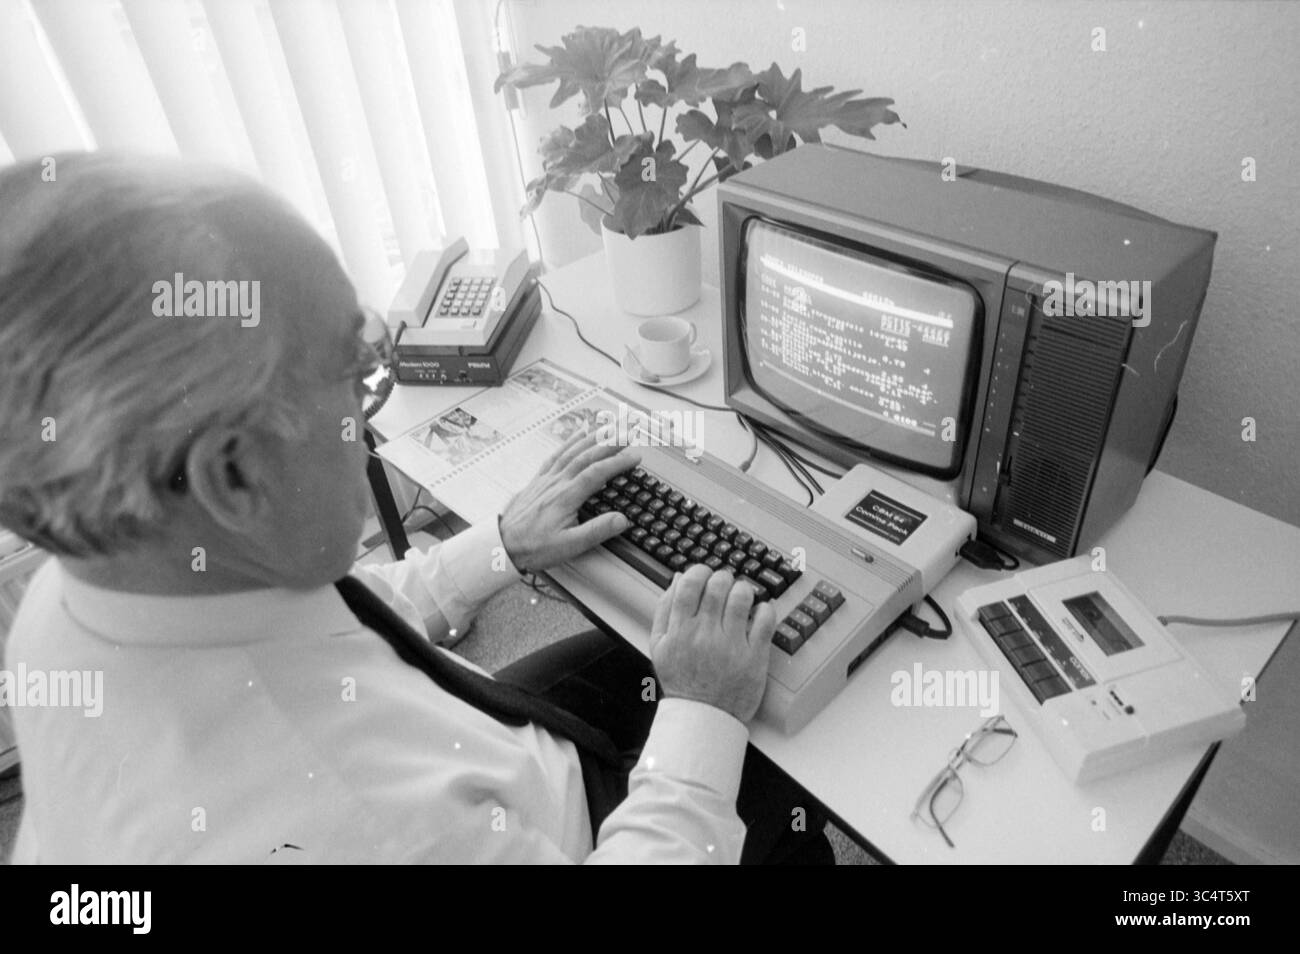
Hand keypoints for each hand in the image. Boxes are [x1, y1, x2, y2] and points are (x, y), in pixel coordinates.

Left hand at [498, 429, 639, 573]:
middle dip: (610, 442)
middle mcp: (557, 483)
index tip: (635, 457)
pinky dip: (570, 442)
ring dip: (592, 437)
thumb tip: (621, 520)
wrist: (501, 545)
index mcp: (566, 496)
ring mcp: (547, 479)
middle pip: (587, 455)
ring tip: (608, 427)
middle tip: (628, 433)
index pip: (597, 472)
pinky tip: (578, 434)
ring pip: (572, 451)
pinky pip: (556, 454)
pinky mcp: (539, 480)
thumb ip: (596, 531)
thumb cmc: (533, 547)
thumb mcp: (569, 546)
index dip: (618, 462)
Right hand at [648, 565, 775, 723]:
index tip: (705, 574)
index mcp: (680, 630)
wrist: (703, 717)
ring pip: (742, 597)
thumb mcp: (660, 645)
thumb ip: (665, 609)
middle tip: (725, 586)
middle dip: (723, 578)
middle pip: (718, 584)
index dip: (700, 571)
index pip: (690, 583)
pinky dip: (765, 609)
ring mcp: (731, 645)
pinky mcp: (754, 657)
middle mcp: (705, 635)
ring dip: (744, 589)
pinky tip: (759, 613)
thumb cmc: (682, 680)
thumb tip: (678, 577)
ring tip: (742, 597)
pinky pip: (765, 620)